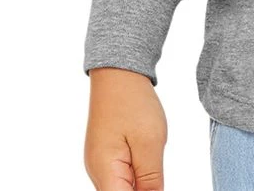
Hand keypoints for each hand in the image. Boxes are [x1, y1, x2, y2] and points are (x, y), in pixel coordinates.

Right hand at [84, 67, 167, 189]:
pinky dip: (136, 175)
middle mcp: (98, 174)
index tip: (155, 183)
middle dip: (142, 189)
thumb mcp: (150, 142)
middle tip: (156, 167)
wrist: (118, 73)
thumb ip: (151, 180)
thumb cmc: (133, 103)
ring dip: (140, 183)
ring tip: (152, 162)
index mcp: (105, 174)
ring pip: (122, 188)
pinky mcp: (106, 157)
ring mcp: (100, 165)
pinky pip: (121, 177)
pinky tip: (147, 160)